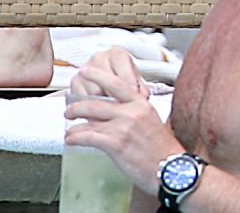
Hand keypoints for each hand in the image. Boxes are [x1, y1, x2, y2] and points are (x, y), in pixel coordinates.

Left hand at [63, 47, 175, 185]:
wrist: (169, 167)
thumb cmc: (161, 148)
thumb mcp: (150, 120)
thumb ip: (133, 112)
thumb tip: (113, 112)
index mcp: (140, 103)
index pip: (117, 83)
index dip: (99, 75)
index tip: (87, 72)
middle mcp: (131, 112)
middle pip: (97, 101)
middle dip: (78, 104)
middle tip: (70, 108)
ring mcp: (123, 127)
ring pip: (90, 118)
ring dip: (74, 122)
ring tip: (69, 126)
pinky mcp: (116, 144)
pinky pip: (89, 137)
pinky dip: (76, 137)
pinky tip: (71, 139)